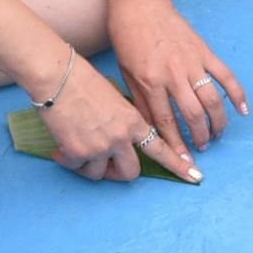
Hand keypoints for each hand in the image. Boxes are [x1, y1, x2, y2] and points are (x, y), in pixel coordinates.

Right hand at [42, 53, 194, 182]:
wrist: (58, 76)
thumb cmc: (82, 82)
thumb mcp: (115, 99)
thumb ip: (124, 121)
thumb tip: (121, 142)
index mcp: (134, 121)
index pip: (160, 147)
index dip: (178, 165)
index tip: (195, 176)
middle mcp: (122, 136)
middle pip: (130, 172)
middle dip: (118, 173)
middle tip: (105, 166)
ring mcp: (102, 146)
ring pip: (100, 174)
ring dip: (89, 167)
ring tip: (77, 149)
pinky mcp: (80, 152)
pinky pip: (78, 167)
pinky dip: (68, 160)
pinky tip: (62, 148)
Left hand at [108, 0, 246, 161]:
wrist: (140, 4)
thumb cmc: (128, 39)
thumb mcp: (127, 74)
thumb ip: (141, 101)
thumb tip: (154, 130)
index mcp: (150, 82)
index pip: (166, 122)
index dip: (176, 144)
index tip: (184, 161)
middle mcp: (173, 74)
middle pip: (193, 115)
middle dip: (200, 136)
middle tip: (203, 147)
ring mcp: (192, 62)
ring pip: (212, 100)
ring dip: (218, 122)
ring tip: (217, 134)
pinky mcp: (204, 51)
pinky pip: (225, 76)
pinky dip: (237, 94)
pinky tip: (243, 110)